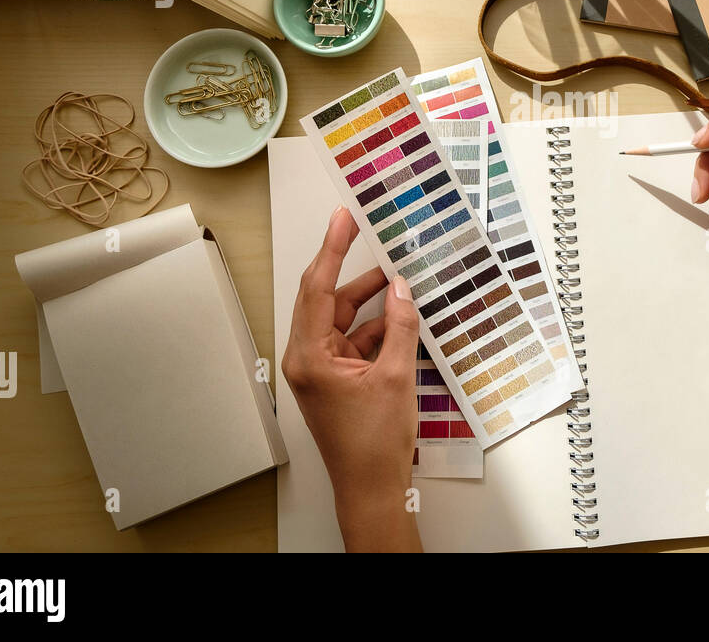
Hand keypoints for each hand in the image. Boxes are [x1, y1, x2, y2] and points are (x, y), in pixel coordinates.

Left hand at [282, 205, 421, 550]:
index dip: (331, 249)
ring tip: (398, 278)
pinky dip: (375, 327)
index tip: (342, 219)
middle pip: (326, 299)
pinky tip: (401, 316)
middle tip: (362, 231)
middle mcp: (307, 360)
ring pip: (343, 319)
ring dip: (369, 301)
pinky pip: (353, 339)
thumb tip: (401, 289)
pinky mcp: (336, 379)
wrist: (372, 488)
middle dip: (349, 268)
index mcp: (309, 357)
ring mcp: (320, 370)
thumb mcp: (394, 377)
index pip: (316, 288)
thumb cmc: (373, 445)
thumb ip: (398, 326)